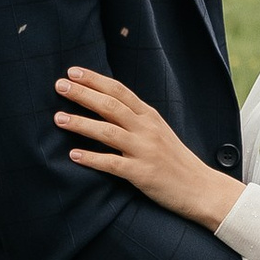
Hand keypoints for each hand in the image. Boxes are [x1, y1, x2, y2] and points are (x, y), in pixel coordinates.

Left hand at [55, 69, 236, 228]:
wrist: (201, 188)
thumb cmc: (175, 160)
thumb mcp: (159, 131)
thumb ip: (136, 118)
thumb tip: (106, 106)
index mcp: (150, 116)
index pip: (119, 91)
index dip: (95, 80)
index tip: (73, 72)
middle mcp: (147, 129)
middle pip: (110, 105)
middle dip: (83, 94)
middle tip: (59, 85)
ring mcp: (145, 150)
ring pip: (108, 131)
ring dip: (81, 123)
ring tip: (59, 118)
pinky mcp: (142, 173)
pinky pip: (112, 163)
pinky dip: (92, 158)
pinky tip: (74, 155)